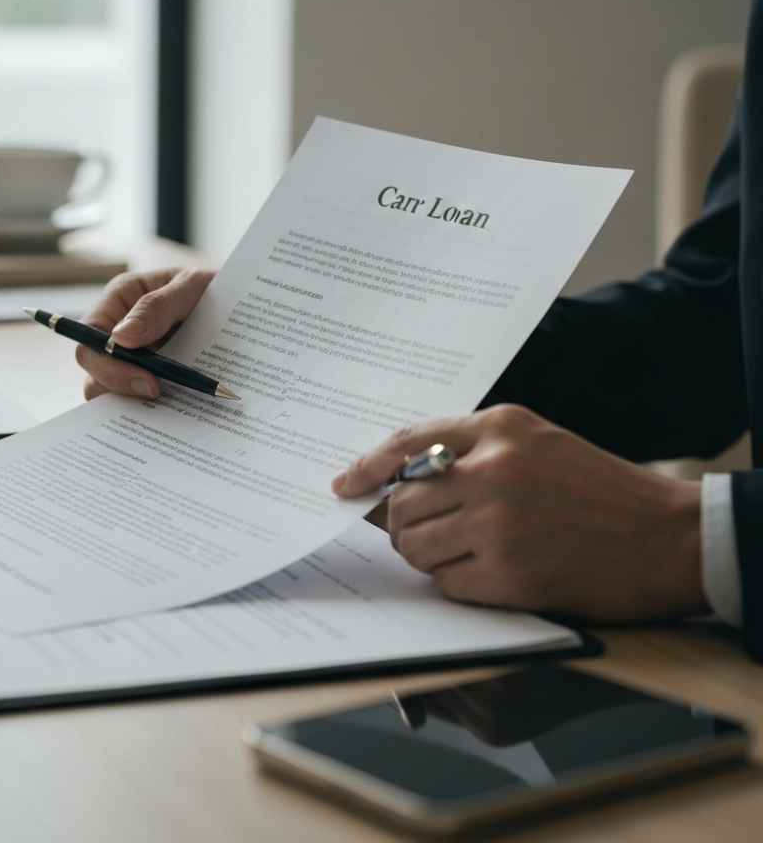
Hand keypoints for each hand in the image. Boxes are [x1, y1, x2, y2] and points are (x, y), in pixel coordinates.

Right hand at [76, 267, 215, 399]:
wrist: (243, 305)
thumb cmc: (215, 285)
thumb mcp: (192, 286)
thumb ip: (157, 307)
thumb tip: (121, 338)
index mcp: (119, 299)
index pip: (91, 338)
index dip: (109, 364)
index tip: (146, 380)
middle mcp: (118, 331)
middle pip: (95, 370)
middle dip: (121, 387)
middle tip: (160, 394)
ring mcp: (133, 358)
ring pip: (112, 392)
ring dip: (135, 403)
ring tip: (172, 405)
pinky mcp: (151, 378)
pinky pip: (141, 401)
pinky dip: (154, 409)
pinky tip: (178, 410)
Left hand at [332, 404, 706, 622]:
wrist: (667, 538)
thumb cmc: (600, 490)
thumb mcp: (537, 440)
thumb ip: (472, 448)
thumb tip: (402, 478)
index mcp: (499, 428)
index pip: (407, 441)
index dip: (367, 465)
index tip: (344, 485)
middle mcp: (492, 469)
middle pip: (401, 503)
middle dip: (402, 525)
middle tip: (425, 534)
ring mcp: (498, 522)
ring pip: (414, 546)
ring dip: (427, 556)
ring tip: (464, 553)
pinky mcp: (509, 574)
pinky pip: (445, 583)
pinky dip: (456, 584)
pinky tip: (489, 575)